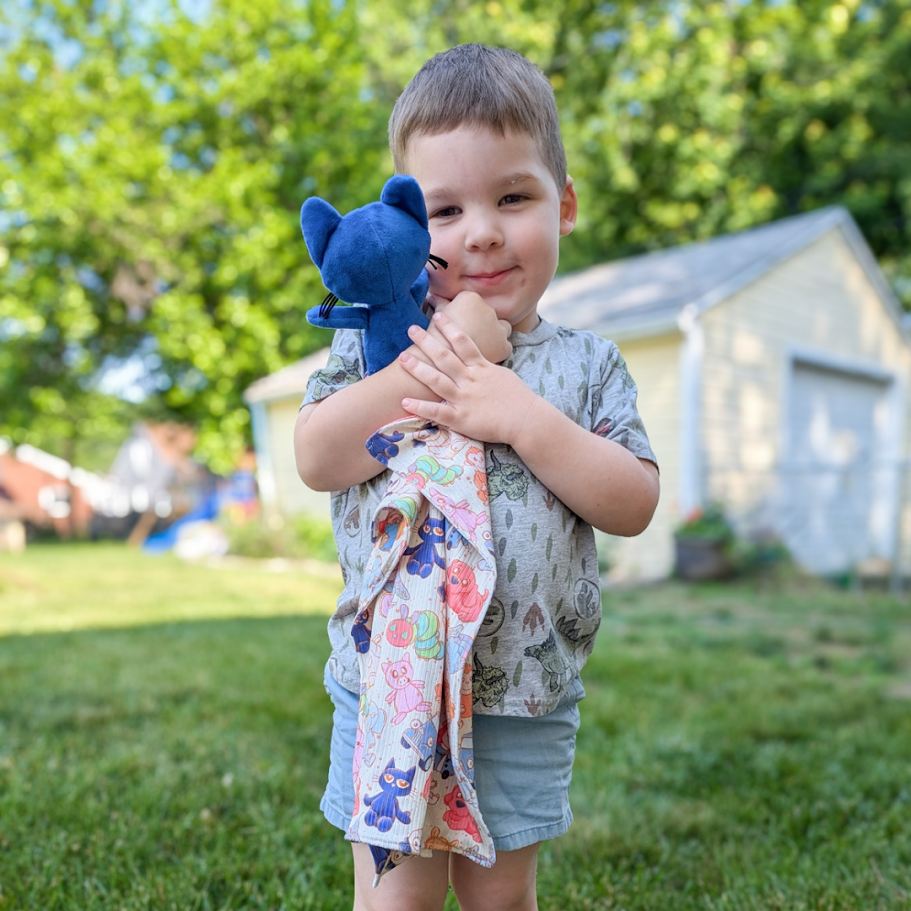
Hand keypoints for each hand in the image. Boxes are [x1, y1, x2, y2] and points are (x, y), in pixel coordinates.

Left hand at [399, 311, 536, 444]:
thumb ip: (486, 368)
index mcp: (482, 368)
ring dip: (418, 369)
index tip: (436, 316)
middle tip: (410, 329)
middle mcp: (470, 380)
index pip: (463, 342)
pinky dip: (420, 407)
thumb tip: (478, 359)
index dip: (449, 328)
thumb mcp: (503, 375)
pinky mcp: (461, 418)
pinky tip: (405, 401)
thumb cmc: (518, 398)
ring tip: (402, 358)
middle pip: (445, 357)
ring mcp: (464, 399)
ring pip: (437, 380)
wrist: (527, 420)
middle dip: (426, 342)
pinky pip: (437, 412)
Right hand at [428, 291, 511, 364]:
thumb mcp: (436, 317)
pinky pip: (505, 346)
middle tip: (473, 332)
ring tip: (483, 344)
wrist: (442, 361)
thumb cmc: (435, 336)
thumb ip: (439, 304)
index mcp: (472, 298)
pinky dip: (499, 350)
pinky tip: (489, 354)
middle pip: (489, 313)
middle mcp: (488, 310)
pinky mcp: (502, 346)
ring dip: (496, 334)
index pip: (474, 301)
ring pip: (502, 328)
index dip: (469, 312)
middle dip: (483, 321)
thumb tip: (432, 297)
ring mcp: (498, 328)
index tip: (462, 321)